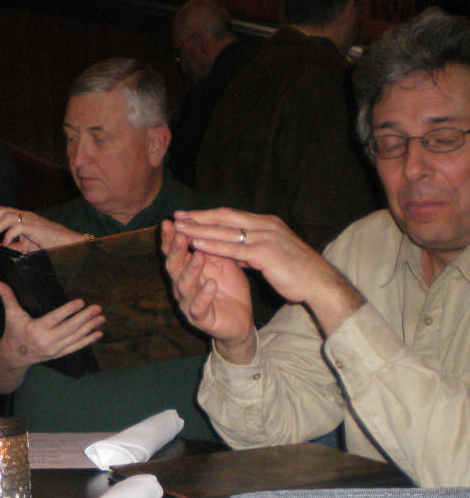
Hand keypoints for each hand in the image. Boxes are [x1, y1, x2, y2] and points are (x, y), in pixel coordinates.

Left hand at [0, 207, 82, 252]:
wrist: (66, 244)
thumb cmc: (48, 244)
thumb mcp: (25, 247)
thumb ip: (11, 246)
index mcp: (21, 218)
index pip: (0, 214)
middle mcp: (24, 215)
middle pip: (0, 211)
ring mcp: (29, 219)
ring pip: (6, 216)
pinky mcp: (34, 226)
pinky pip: (17, 226)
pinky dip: (8, 235)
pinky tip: (5, 244)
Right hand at [0, 281, 104, 393]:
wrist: (15, 356)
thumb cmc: (14, 332)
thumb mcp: (11, 315)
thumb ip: (8, 298)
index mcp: (35, 329)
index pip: (55, 318)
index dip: (68, 310)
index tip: (81, 302)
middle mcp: (46, 341)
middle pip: (69, 328)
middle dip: (85, 318)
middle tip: (97, 307)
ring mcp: (54, 349)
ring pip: (75, 337)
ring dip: (90, 327)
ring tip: (101, 317)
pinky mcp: (59, 354)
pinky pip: (76, 347)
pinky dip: (88, 340)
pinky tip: (98, 333)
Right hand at [161, 218, 254, 362]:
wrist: (241, 320)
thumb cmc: (228, 289)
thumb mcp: (221, 263)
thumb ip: (211, 247)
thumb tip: (201, 222)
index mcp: (186, 271)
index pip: (173, 252)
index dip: (170, 238)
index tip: (170, 221)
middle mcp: (182, 286)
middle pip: (173, 267)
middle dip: (175, 250)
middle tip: (180, 234)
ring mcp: (189, 303)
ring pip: (183, 286)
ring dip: (190, 270)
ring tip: (198, 256)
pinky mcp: (200, 319)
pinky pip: (198, 308)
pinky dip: (204, 296)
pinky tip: (211, 284)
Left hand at [168, 209, 363, 336]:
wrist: (320, 283)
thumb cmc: (297, 272)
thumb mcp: (270, 257)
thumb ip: (251, 252)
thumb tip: (235, 253)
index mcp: (266, 224)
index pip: (231, 215)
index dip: (208, 215)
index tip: (188, 215)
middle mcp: (265, 225)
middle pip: (225, 217)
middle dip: (199, 217)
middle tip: (177, 216)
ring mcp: (265, 237)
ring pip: (225, 231)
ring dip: (200, 229)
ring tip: (179, 229)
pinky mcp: (265, 253)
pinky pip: (233, 248)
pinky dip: (212, 245)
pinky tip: (196, 244)